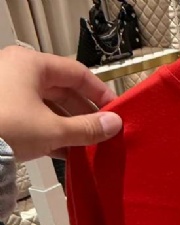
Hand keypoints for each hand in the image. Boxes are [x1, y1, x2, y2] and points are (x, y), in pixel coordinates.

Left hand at [0, 45, 122, 161]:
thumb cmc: (9, 127)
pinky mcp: (1, 111)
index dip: (100, 93)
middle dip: (85, 114)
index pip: (77, 73)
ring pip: (49, 106)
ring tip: (88, 145)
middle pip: (63, 90)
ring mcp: (7, 90)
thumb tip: (115, 125)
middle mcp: (18, 71)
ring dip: (71, 126)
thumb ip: (88, 128)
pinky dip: (53, 133)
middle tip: (103, 132)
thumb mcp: (55, 130)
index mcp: (31, 64)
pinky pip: (35, 118)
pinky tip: (68, 152)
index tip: (116, 111)